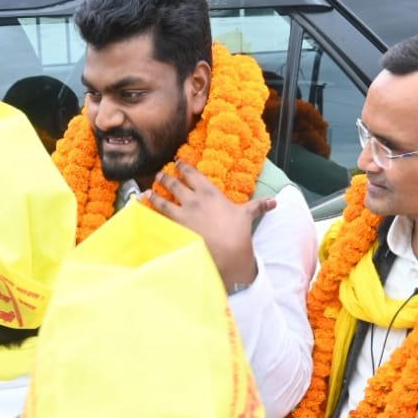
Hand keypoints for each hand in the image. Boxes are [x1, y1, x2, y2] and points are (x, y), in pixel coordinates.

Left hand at [145, 161, 275, 290]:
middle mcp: (193, 200)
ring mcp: (182, 215)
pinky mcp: (174, 230)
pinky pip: (158, 219)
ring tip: (148, 191)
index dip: (184, 167)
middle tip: (160, 174)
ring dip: (154, 194)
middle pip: (174, 184)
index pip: (193, 174)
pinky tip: (142, 212)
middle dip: (166, 177)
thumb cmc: (237, 235)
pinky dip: (149, 214)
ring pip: (162, 200)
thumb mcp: (247, 216)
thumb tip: (275, 201)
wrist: (227, 255)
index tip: (178, 162)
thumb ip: (258, 206)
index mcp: (210, 193)